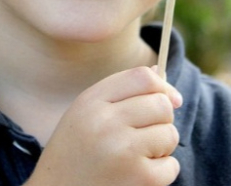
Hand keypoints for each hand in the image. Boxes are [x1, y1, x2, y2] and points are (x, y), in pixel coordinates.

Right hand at [27, 67, 181, 185]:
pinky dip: (162, 171)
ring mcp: (124, 150)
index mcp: (91, 101)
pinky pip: (171, 166)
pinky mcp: (140, 178)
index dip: (162, 86)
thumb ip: (119, 92)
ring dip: (162, 146)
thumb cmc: (75, 153)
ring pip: (169, 134)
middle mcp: (106, 121)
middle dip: (163, 118)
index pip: (141, 77)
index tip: (171, 99)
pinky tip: (140, 174)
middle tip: (148, 132)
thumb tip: (160, 72)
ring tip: (140, 154)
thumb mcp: (85, 113)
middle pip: (160, 104)